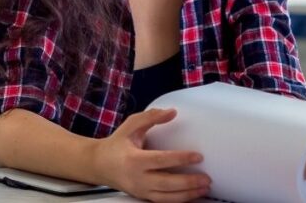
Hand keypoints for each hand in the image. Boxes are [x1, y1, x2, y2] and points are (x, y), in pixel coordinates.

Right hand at [91, 108, 210, 201]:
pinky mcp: (142, 197)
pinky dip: (178, 200)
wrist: (98, 165)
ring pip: (166, 197)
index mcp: (133, 159)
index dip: (180, 159)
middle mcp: (137, 178)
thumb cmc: (116, 144)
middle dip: (188, 182)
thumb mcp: (130, 126)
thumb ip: (150, 117)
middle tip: (207, 179)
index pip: (161, 160)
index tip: (198, 156)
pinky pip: (162, 202)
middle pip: (166, 184)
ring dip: (187, 195)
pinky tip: (191, 195)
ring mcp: (139, 190)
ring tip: (204, 189)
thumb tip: (173, 112)